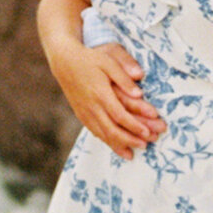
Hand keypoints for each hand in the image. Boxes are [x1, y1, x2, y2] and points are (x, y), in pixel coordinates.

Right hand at [55, 38, 164, 158]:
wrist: (64, 61)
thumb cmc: (90, 59)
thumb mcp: (108, 61)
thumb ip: (123, 76)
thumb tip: (140, 92)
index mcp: (100, 93)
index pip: (120, 115)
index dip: (134, 126)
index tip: (147, 133)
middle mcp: (91, 106)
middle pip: (111, 129)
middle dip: (129, 140)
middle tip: (145, 146)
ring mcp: (84, 112)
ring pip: (102, 134)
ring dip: (117, 145)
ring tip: (131, 154)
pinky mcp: (80, 114)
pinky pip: (93, 131)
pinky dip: (105, 141)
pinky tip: (114, 146)